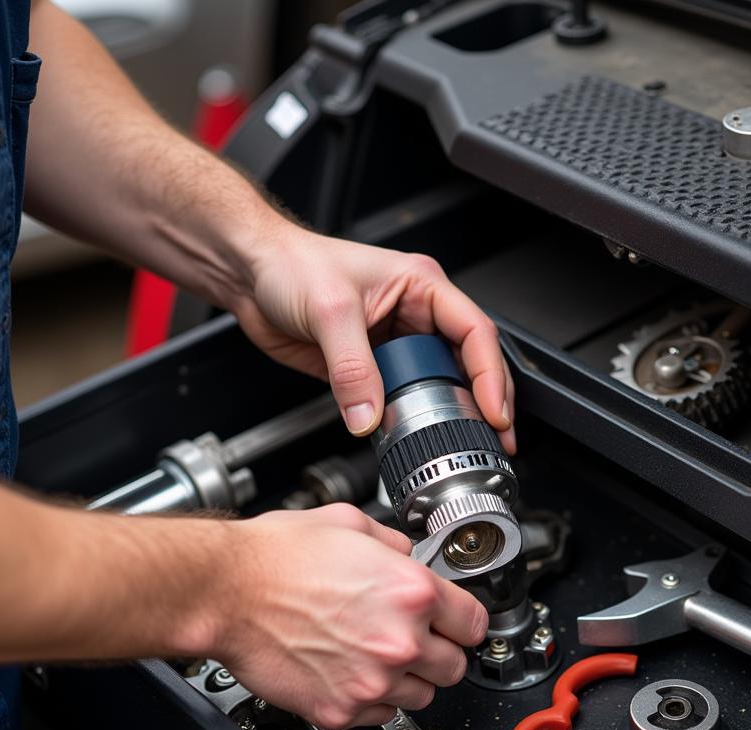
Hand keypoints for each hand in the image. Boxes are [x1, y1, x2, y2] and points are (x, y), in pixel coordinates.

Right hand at [209, 504, 488, 728]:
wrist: (226, 592)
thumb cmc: (276, 557)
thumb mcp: (350, 523)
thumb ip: (394, 544)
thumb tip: (407, 556)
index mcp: (412, 592)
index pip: (475, 623)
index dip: (463, 620)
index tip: (454, 621)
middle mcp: (400, 641)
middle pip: (455, 666)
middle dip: (439, 651)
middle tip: (416, 638)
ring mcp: (372, 681)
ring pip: (423, 697)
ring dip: (409, 679)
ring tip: (378, 655)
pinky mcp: (341, 710)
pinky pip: (382, 716)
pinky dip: (374, 699)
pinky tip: (354, 672)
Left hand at [232, 223, 515, 452]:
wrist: (251, 275)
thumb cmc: (292, 265)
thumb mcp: (329, 310)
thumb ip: (352, 368)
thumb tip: (369, 415)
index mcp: (422, 286)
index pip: (475, 332)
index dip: (491, 374)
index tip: (495, 411)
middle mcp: (417, 314)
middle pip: (469, 363)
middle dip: (487, 401)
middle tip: (498, 438)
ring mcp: (396, 343)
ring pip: (438, 385)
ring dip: (452, 414)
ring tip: (467, 443)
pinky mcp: (373, 368)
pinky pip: (402, 398)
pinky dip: (412, 420)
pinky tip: (416, 436)